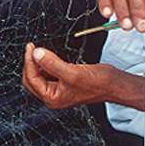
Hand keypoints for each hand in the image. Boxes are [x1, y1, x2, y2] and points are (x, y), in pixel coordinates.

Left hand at [22, 44, 144, 112]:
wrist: (115, 84)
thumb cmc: (98, 83)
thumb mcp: (73, 72)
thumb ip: (52, 63)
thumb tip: (36, 53)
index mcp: (52, 98)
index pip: (31, 79)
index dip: (29, 61)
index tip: (31, 47)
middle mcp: (52, 96)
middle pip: (31, 79)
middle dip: (31, 63)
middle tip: (33, 47)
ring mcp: (57, 90)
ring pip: (38, 75)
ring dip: (37, 63)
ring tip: (40, 50)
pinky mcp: (63, 83)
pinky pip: (48, 73)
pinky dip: (46, 64)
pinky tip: (49, 56)